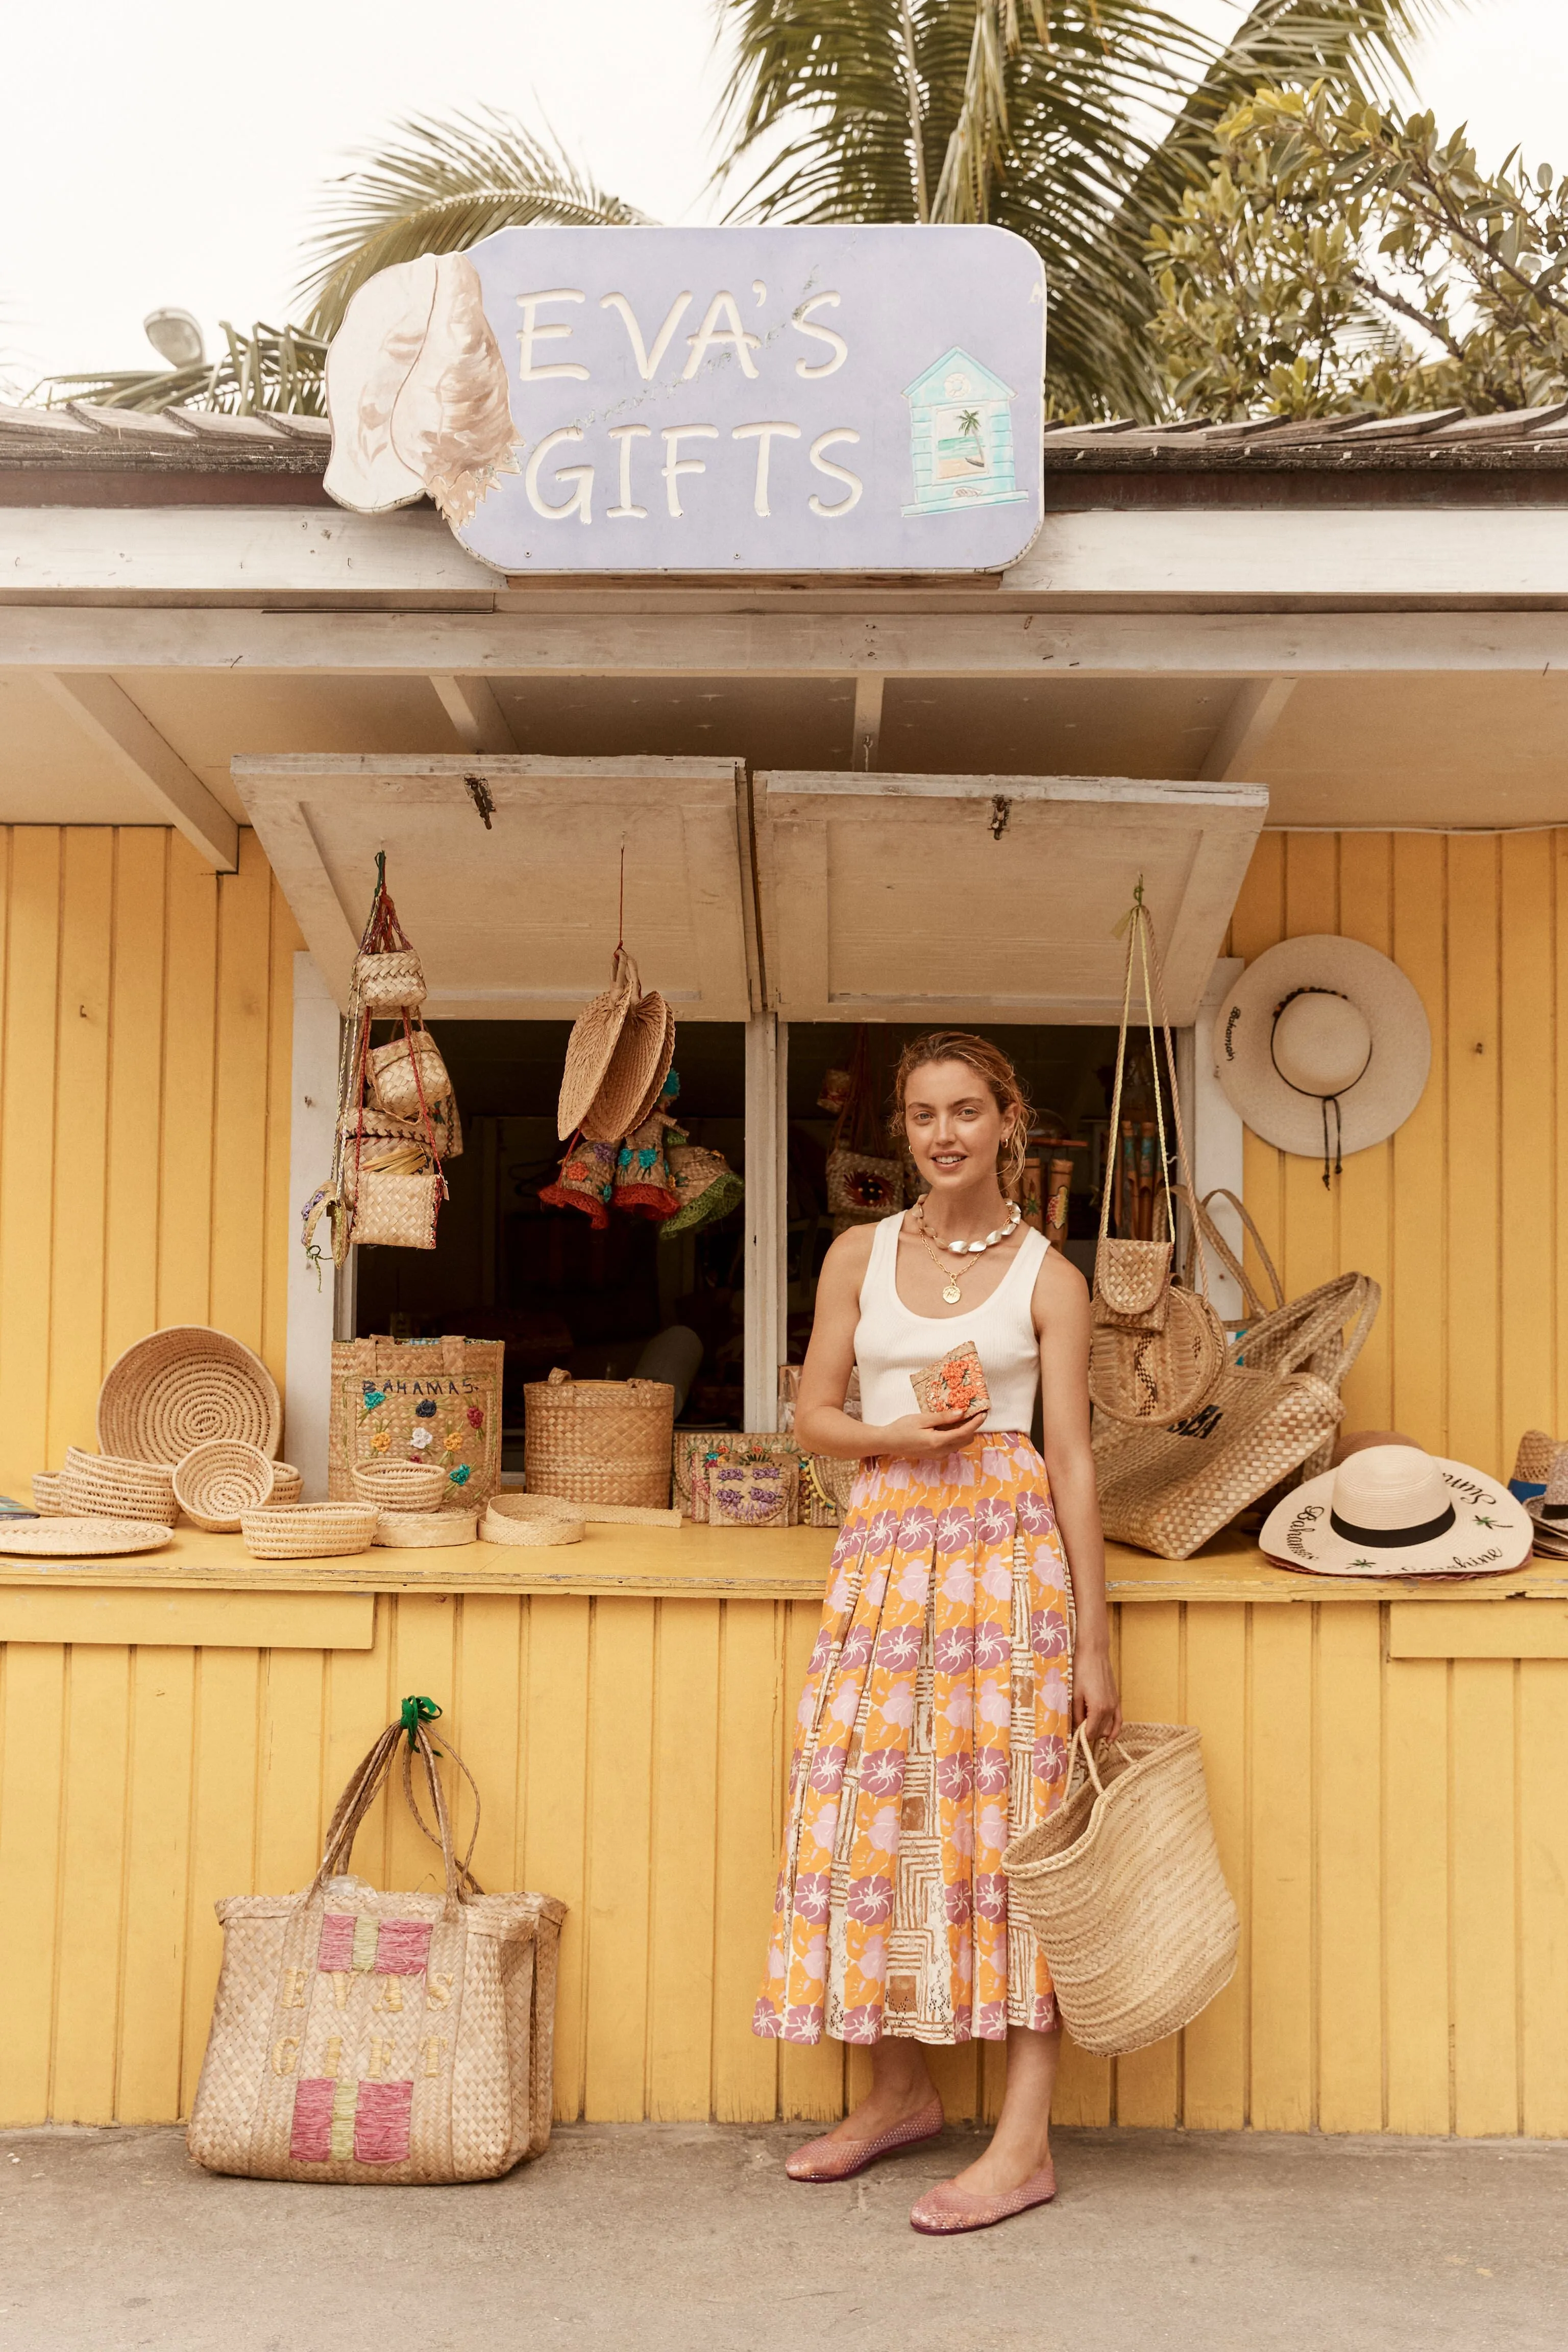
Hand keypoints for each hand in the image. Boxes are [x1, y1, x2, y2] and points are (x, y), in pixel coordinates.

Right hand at [872, 1407, 987, 1458]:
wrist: (888, 1443)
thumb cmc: (902, 1428)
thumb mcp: (922, 1419)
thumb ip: (943, 1417)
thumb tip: (962, 1413)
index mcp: (938, 1442)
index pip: (964, 1432)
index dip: (976, 1423)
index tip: (984, 1413)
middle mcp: (941, 1451)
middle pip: (965, 1440)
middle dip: (972, 1427)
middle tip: (974, 1412)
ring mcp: (938, 1455)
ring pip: (960, 1444)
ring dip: (964, 1432)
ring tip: (963, 1417)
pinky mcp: (935, 1455)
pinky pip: (951, 1446)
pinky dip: (955, 1436)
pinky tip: (950, 1426)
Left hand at [1073, 1642, 1121, 1746]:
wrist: (1094, 1653)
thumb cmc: (1081, 1670)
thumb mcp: (1074, 1694)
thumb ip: (1076, 1715)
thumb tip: (1075, 1730)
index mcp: (1098, 1709)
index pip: (1090, 1733)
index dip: (1081, 1738)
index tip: (1073, 1739)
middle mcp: (1109, 1709)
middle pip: (1099, 1732)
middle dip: (1088, 1735)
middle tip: (1076, 1732)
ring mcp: (1114, 1705)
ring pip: (1108, 1728)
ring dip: (1098, 1732)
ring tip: (1086, 1731)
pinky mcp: (1116, 1700)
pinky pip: (1118, 1720)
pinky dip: (1115, 1730)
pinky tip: (1110, 1739)